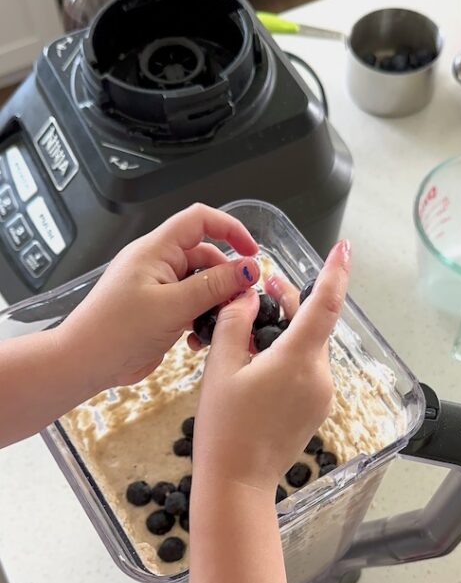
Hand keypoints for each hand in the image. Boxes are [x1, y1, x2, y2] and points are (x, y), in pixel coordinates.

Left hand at [58, 204, 259, 389]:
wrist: (86, 362)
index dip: (230, 228)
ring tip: (220, 322)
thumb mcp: (174, 306)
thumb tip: (248, 269)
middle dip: (227, 276)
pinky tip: (200, 338)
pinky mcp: (158, 311)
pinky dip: (201, 318)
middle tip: (241, 300)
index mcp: (156, 250)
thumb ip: (214, 286)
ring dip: (215, 302)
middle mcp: (157, 264)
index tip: (252, 252)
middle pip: (204, 256)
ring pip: (200, 284)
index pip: (199, 220)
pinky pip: (189, 305)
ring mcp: (157, 288)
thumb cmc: (117, 330)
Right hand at [194, 240, 350, 491]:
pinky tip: (259, 362)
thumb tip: (248, 296)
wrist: (237, 483)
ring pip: (309, 348)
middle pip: (313, 324)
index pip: (325, 304)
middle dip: (291, 303)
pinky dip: (288, 357)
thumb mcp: (220, 368)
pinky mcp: (316, 409)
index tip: (343, 248)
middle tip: (261, 290)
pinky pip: (306, 371)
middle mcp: (319, 376)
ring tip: (249, 330)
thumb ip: (234, 323)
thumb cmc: (225, 429)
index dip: (336, 272)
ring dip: (287, 332)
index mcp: (297, 359)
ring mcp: (321, 395)